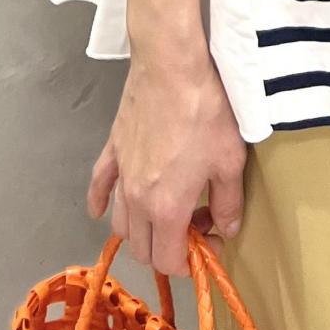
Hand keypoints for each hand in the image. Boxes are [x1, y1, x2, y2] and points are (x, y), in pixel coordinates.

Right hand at [86, 46, 247, 277]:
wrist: (171, 66)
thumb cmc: (205, 113)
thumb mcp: (230, 161)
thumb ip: (228, 203)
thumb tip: (226, 230)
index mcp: (166, 209)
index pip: (169, 261)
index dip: (192, 263)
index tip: (211, 242)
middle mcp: (136, 201)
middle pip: (142, 249)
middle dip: (168, 249)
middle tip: (196, 222)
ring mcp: (120, 175)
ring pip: (120, 224)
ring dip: (141, 231)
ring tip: (166, 213)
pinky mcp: (112, 151)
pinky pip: (99, 186)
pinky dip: (99, 202)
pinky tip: (101, 209)